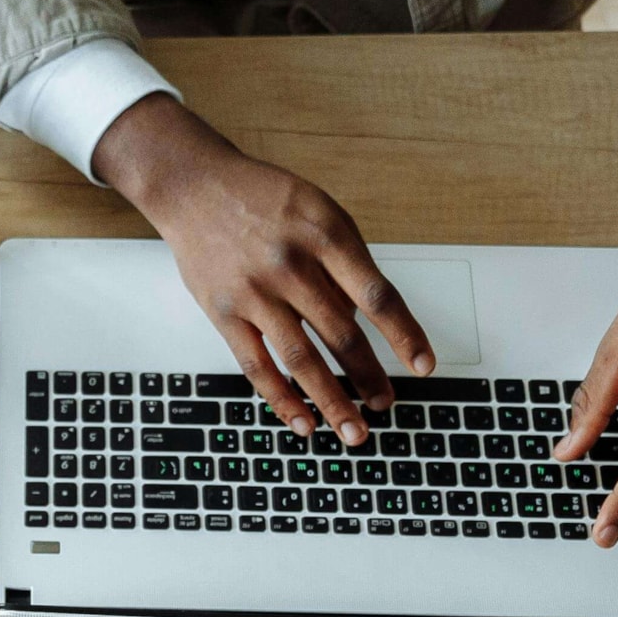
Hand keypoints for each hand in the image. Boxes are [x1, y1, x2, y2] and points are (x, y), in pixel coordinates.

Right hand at [93, 94, 432, 443]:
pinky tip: (303, 422)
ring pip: (302, 359)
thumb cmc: (263, 199)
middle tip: (385, 404)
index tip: (423, 366)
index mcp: (325, 234)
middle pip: (341, 334)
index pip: (376, 295)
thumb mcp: (317, 209)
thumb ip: (345, 261)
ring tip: (353, 430)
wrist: (194, 185)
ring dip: (332, 401)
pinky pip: (257, 366)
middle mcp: (291, 264)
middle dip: (369, 377)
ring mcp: (255, 291)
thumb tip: (372, 321)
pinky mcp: (224, 311)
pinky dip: (282, 399)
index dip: (404, 335)